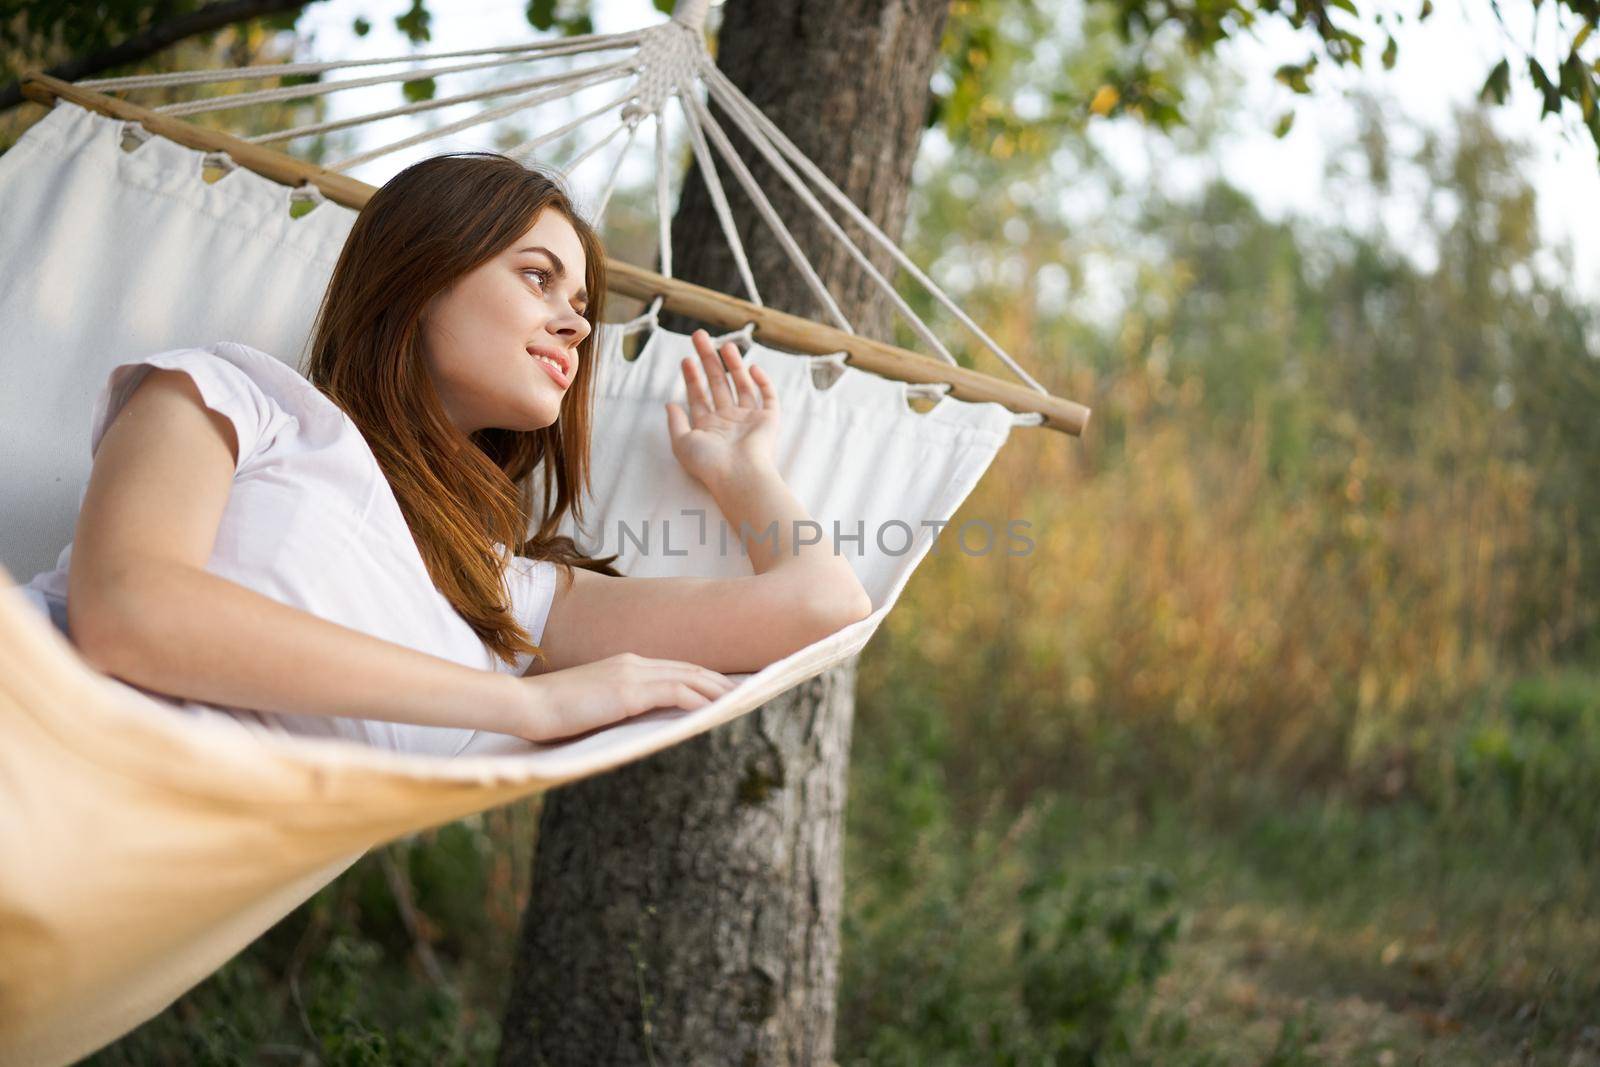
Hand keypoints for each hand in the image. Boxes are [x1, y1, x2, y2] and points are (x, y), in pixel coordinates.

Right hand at [509, 652, 735, 741]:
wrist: (527, 705)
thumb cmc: (552, 712)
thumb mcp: (594, 706)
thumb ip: (619, 707)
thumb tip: (640, 723)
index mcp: (625, 664)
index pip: (675, 668)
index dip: (704, 676)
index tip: (726, 686)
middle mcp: (633, 663)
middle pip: (689, 669)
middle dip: (720, 680)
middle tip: (747, 690)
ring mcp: (631, 674)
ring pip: (688, 678)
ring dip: (718, 689)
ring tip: (741, 700)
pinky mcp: (627, 692)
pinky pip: (674, 692)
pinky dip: (699, 699)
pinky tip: (717, 709)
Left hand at [665, 328, 779, 492]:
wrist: (739, 475)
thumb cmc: (709, 463)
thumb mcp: (682, 443)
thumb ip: (675, 422)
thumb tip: (669, 404)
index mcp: (708, 427)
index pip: (698, 396)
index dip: (692, 377)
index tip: (687, 359)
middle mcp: (728, 421)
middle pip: (717, 384)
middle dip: (708, 360)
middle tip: (699, 337)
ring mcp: (749, 420)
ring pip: (741, 385)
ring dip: (733, 365)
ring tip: (724, 345)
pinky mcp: (768, 420)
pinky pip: (767, 397)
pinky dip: (762, 382)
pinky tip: (752, 368)